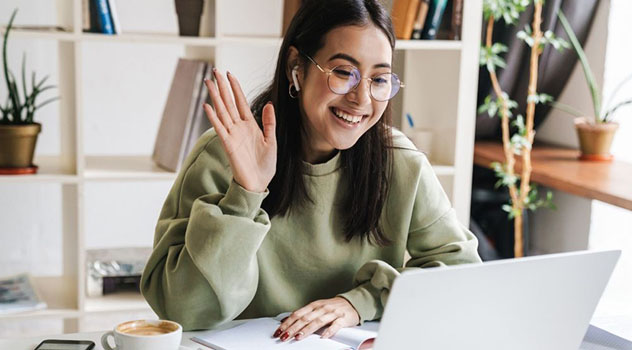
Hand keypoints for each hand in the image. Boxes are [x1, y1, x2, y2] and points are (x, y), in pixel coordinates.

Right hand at [203, 69, 276, 192]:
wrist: (259, 183)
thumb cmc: (265, 165)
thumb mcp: (271, 140)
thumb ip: (269, 122)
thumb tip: (269, 104)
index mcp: (250, 125)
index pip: (241, 102)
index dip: (236, 88)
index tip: (230, 74)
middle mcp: (239, 128)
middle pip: (228, 103)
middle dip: (222, 87)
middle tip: (215, 71)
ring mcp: (232, 135)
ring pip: (222, 112)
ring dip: (215, 97)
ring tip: (208, 83)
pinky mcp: (228, 145)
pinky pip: (220, 129)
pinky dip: (213, 117)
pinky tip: (207, 106)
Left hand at [273, 297, 359, 341]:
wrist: (352, 303)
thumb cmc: (332, 307)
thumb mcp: (317, 308)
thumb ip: (304, 313)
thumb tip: (286, 319)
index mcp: (314, 305)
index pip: (297, 314)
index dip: (287, 323)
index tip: (278, 331)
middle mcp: (321, 308)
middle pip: (305, 318)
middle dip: (293, 328)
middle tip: (284, 336)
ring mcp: (332, 313)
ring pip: (317, 321)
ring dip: (307, 330)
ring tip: (298, 337)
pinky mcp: (343, 319)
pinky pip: (335, 325)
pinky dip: (329, 331)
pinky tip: (323, 337)